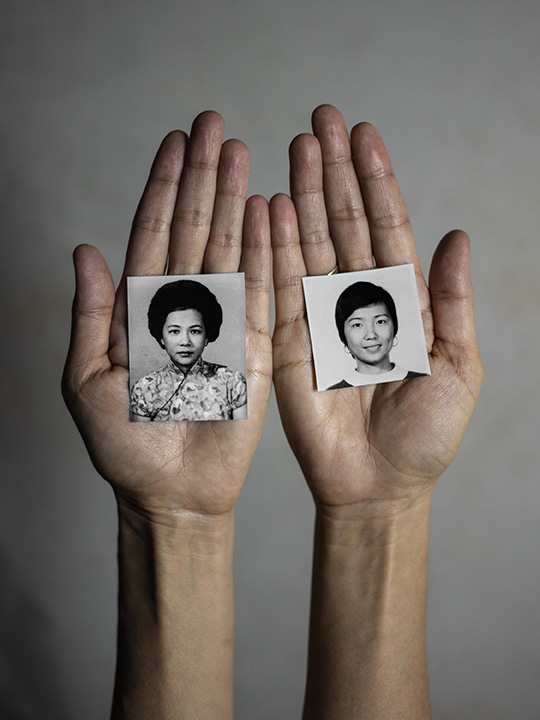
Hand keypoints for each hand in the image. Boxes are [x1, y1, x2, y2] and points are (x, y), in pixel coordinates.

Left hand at [62, 111, 271, 518]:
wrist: (174, 492)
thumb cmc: (125, 447)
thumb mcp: (88, 381)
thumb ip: (91, 316)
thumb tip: (83, 251)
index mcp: (140, 310)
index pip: (153, 234)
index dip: (164, 187)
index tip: (176, 142)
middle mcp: (183, 307)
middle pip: (194, 229)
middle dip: (203, 176)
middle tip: (215, 125)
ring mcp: (222, 322)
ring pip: (230, 249)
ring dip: (235, 199)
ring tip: (243, 152)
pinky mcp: (254, 346)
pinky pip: (262, 290)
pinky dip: (266, 250)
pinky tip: (268, 210)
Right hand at [271, 105, 482, 511]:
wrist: (377, 483)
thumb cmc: (426, 435)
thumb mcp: (456, 364)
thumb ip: (452, 301)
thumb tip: (457, 234)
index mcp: (401, 300)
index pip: (386, 226)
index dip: (374, 180)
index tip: (362, 133)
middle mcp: (357, 298)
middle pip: (343, 223)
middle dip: (333, 171)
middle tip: (320, 121)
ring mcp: (319, 315)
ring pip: (308, 243)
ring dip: (301, 195)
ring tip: (294, 147)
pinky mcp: (285, 339)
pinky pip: (278, 285)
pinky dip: (272, 245)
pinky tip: (268, 205)